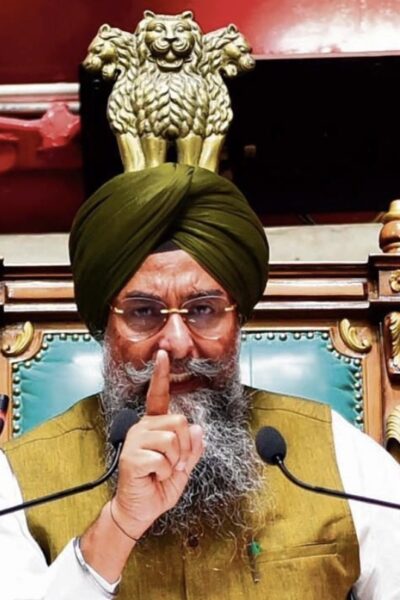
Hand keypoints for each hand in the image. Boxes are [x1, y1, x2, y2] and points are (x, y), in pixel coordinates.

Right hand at [112, 349, 203, 538]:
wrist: (139, 510)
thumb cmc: (158, 486)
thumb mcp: (184, 466)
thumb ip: (193, 448)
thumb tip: (198, 429)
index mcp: (154, 425)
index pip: (158, 395)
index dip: (161, 374)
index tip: (163, 354)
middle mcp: (143, 427)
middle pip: (179, 420)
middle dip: (184, 446)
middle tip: (174, 463)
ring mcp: (135, 441)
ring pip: (173, 439)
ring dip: (175, 461)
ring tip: (162, 470)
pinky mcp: (131, 457)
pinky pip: (163, 459)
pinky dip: (165, 473)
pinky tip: (153, 477)